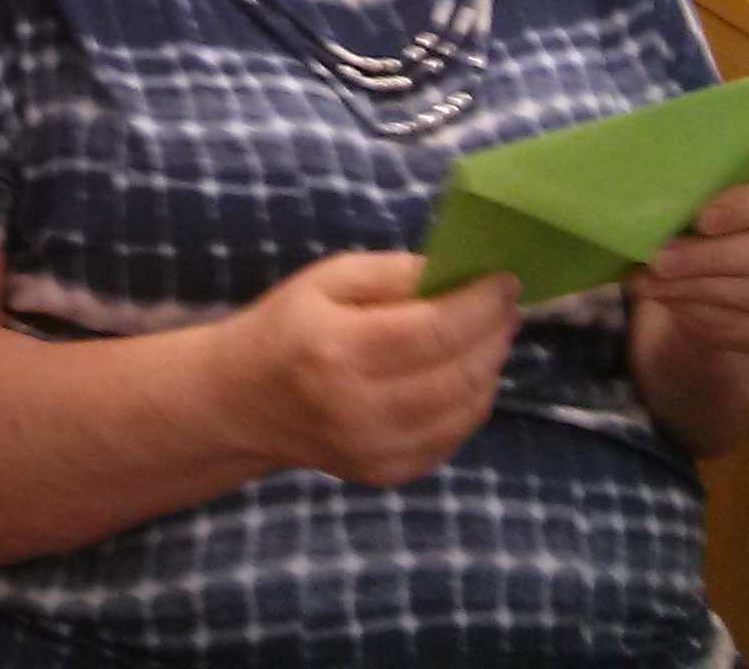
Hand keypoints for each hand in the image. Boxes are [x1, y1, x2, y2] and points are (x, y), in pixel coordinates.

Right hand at [220, 251, 520, 487]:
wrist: (243, 403)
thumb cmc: (287, 327)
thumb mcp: (328, 279)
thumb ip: (394, 274)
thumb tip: (459, 275)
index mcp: (340, 349)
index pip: (434, 329)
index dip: (481, 304)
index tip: (505, 279)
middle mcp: (361, 408)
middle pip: (460, 372)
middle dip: (495, 333)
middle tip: (504, 305)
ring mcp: (377, 450)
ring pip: (467, 410)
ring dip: (490, 367)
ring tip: (489, 335)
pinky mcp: (389, 474)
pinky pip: (454, 438)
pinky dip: (471, 402)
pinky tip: (464, 374)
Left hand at [630, 154, 748, 357]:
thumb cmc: (736, 204)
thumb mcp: (731, 182)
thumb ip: (709, 183)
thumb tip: (658, 191)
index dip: (745, 208)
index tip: (700, 218)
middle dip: (709, 258)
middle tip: (659, 260)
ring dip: (699, 291)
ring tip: (652, 283)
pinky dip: (706, 317)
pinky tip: (672, 302)